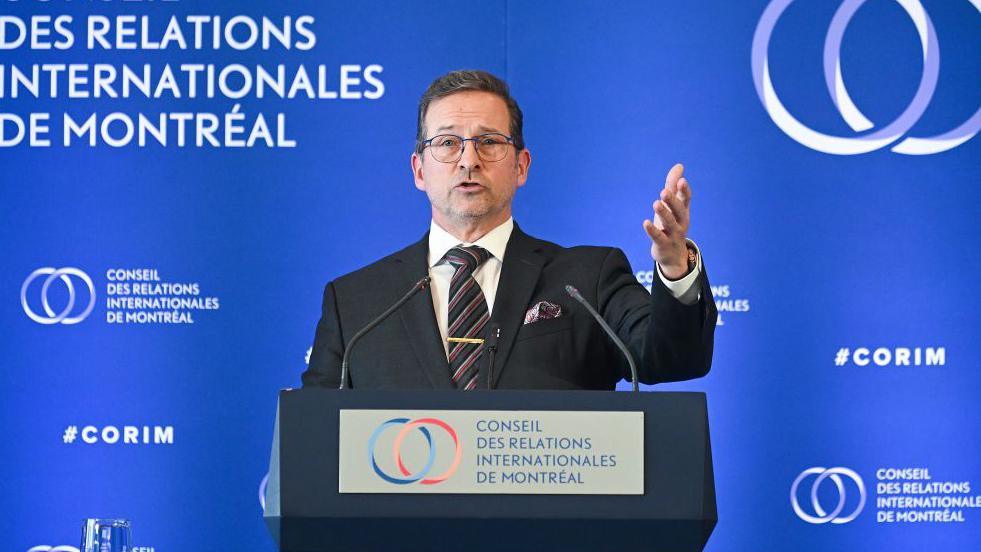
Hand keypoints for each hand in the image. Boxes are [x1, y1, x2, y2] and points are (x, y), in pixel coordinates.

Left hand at [643, 163, 691, 279]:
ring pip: (670, 223)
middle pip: (678, 210)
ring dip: (663, 213)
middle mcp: (681, 222)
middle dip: (672, 201)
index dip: (684, 190)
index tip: (681, 180)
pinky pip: (658, 237)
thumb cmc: (671, 225)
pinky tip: (645, 223)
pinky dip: (652, 230)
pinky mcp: (664, 244)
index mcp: (683, 211)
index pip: (686, 199)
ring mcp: (673, 234)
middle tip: (664, 192)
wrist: (674, 255)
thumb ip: (673, 186)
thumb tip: (679, 166)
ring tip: (656, 203)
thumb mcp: (673, 206)